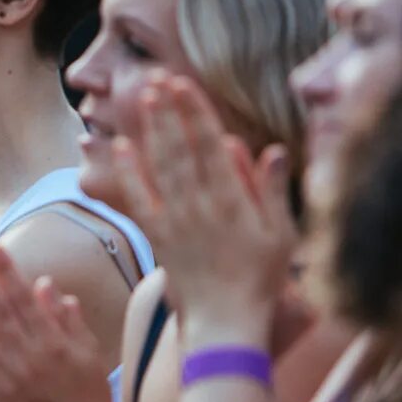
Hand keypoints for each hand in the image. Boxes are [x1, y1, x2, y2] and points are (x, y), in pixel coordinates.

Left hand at [112, 75, 293, 343]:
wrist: (225, 323)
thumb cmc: (261, 280)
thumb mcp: (281, 235)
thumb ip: (272, 190)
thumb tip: (268, 148)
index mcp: (232, 201)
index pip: (210, 145)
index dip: (194, 111)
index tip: (183, 83)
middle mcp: (199, 206)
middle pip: (180, 148)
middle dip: (168, 111)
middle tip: (156, 78)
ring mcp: (175, 222)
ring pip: (160, 167)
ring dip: (150, 130)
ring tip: (143, 98)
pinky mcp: (157, 238)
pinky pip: (139, 200)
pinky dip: (129, 173)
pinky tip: (120, 148)